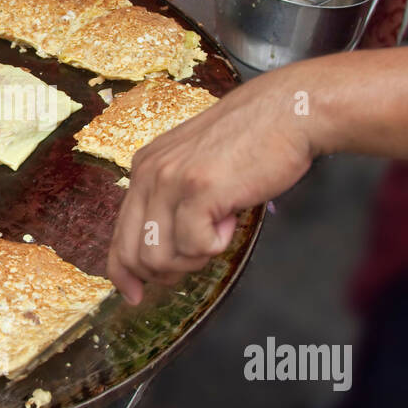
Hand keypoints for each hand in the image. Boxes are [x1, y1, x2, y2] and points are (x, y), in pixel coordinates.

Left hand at [107, 69, 318, 303]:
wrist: (289, 111)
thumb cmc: (252, 142)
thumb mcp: (195, 168)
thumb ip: (171, 203)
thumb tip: (156, 260)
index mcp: (143, 168)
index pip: (117, 236)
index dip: (123, 273)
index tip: (134, 296)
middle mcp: (149, 172)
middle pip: (135, 255)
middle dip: (168, 270)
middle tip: (201, 252)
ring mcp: (171, 180)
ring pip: (160, 258)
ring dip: (195, 257)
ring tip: (219, 226)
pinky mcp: (198, 190)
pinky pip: (195, 247)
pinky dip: (218, 244)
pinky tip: (232, 214)